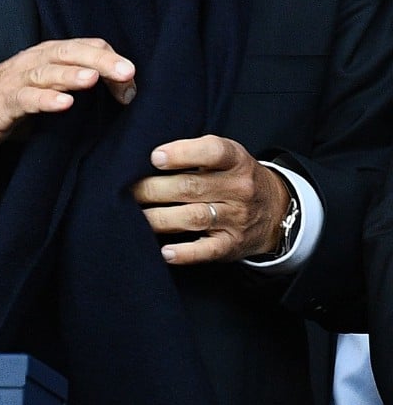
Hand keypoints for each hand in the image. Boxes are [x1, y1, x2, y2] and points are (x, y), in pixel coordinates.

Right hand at [0, 37, 136, 158]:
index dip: (112, 62)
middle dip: (100, 60)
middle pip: (69, 52)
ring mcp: (17, 81)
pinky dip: (45, 99)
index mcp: (48, 56)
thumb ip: (76, 85)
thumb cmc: (11, 98)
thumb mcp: (47, 88)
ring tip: (94, 78)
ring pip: (48, 71)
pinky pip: (26, 99)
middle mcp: (34, 61)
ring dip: (72, 74)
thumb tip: (123, 93)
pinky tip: (64, 103)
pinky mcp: (4, 103)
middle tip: (127, 72)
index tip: (132, 87)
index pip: (85, 47)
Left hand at [133, 135, 292, 264]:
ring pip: (194, 217)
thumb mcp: (226, 155)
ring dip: (159, 217)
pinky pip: (207, 250)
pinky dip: (185, 252)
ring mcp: (236, 218)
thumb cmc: (235, 176)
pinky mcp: (232, 244)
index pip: (213, 152)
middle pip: (191, 187)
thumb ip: (194, 152)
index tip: (154, 157)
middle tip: (126, 189)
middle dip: (153, 189)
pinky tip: (165, 252)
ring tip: (133, 214)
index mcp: (236, 161)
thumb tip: (147, 156)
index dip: (182, 153)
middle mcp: (239, 189)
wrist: (277, 210)